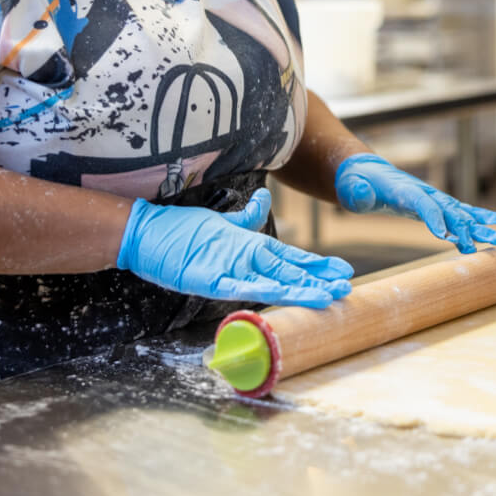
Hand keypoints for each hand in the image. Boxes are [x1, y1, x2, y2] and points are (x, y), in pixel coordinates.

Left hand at [117, 188, 352, 306]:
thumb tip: (264, 198)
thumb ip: (246, 216)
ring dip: (299, 291)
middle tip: (347, 290)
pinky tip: (280, 294)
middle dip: (317, 283)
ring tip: (327, 297)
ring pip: (272, 284)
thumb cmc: (184, 233)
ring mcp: (229, 274)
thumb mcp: (223, 222)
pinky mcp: (209, 280)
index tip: (344, 272)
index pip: (291, 261)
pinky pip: (239, 286)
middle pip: (288, 275)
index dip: (317, 267)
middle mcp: (244, 266)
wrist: (148, 235)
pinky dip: (259, 290)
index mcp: (250, 253)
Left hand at [335, 153, 495, 253]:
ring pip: (457, 210)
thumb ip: (357, 192)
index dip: (433, 217)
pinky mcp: (433, 202)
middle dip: (461, 227)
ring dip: (476, 225)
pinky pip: (458, 210)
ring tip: (495, 239)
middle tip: (474, 247)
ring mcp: (430, 196)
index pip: (421, 203)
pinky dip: (477, 216)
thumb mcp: (351, 188)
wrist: (363, 172)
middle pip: (446, 209)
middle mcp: (421, 191)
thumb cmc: (355, 183)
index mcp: (402, 189)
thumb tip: (362, 192)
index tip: (444, 236)